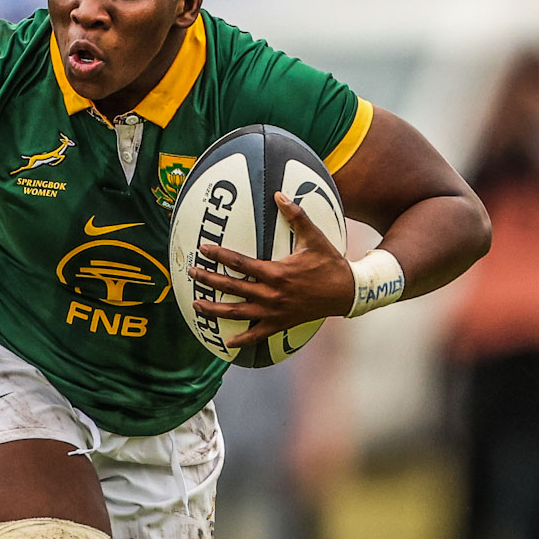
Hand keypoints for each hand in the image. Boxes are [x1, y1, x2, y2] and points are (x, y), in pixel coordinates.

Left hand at [186, 193, 353, 348]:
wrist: (348, 292)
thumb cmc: (330, 264)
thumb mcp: (315, 238)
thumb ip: (296, 216)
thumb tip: (279, 194)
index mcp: (276, 273)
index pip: (239, 263)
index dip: (218, 255)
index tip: (202, 250)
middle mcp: (272, 294)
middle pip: (232, 287)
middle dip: (208, 280)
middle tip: (191, 273)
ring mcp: (275, 311)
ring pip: (237, 313)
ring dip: (215, 309)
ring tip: (197, 304)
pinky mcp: (281, 324)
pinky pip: (258, 334)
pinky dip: (242, 340)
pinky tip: (228, 343)